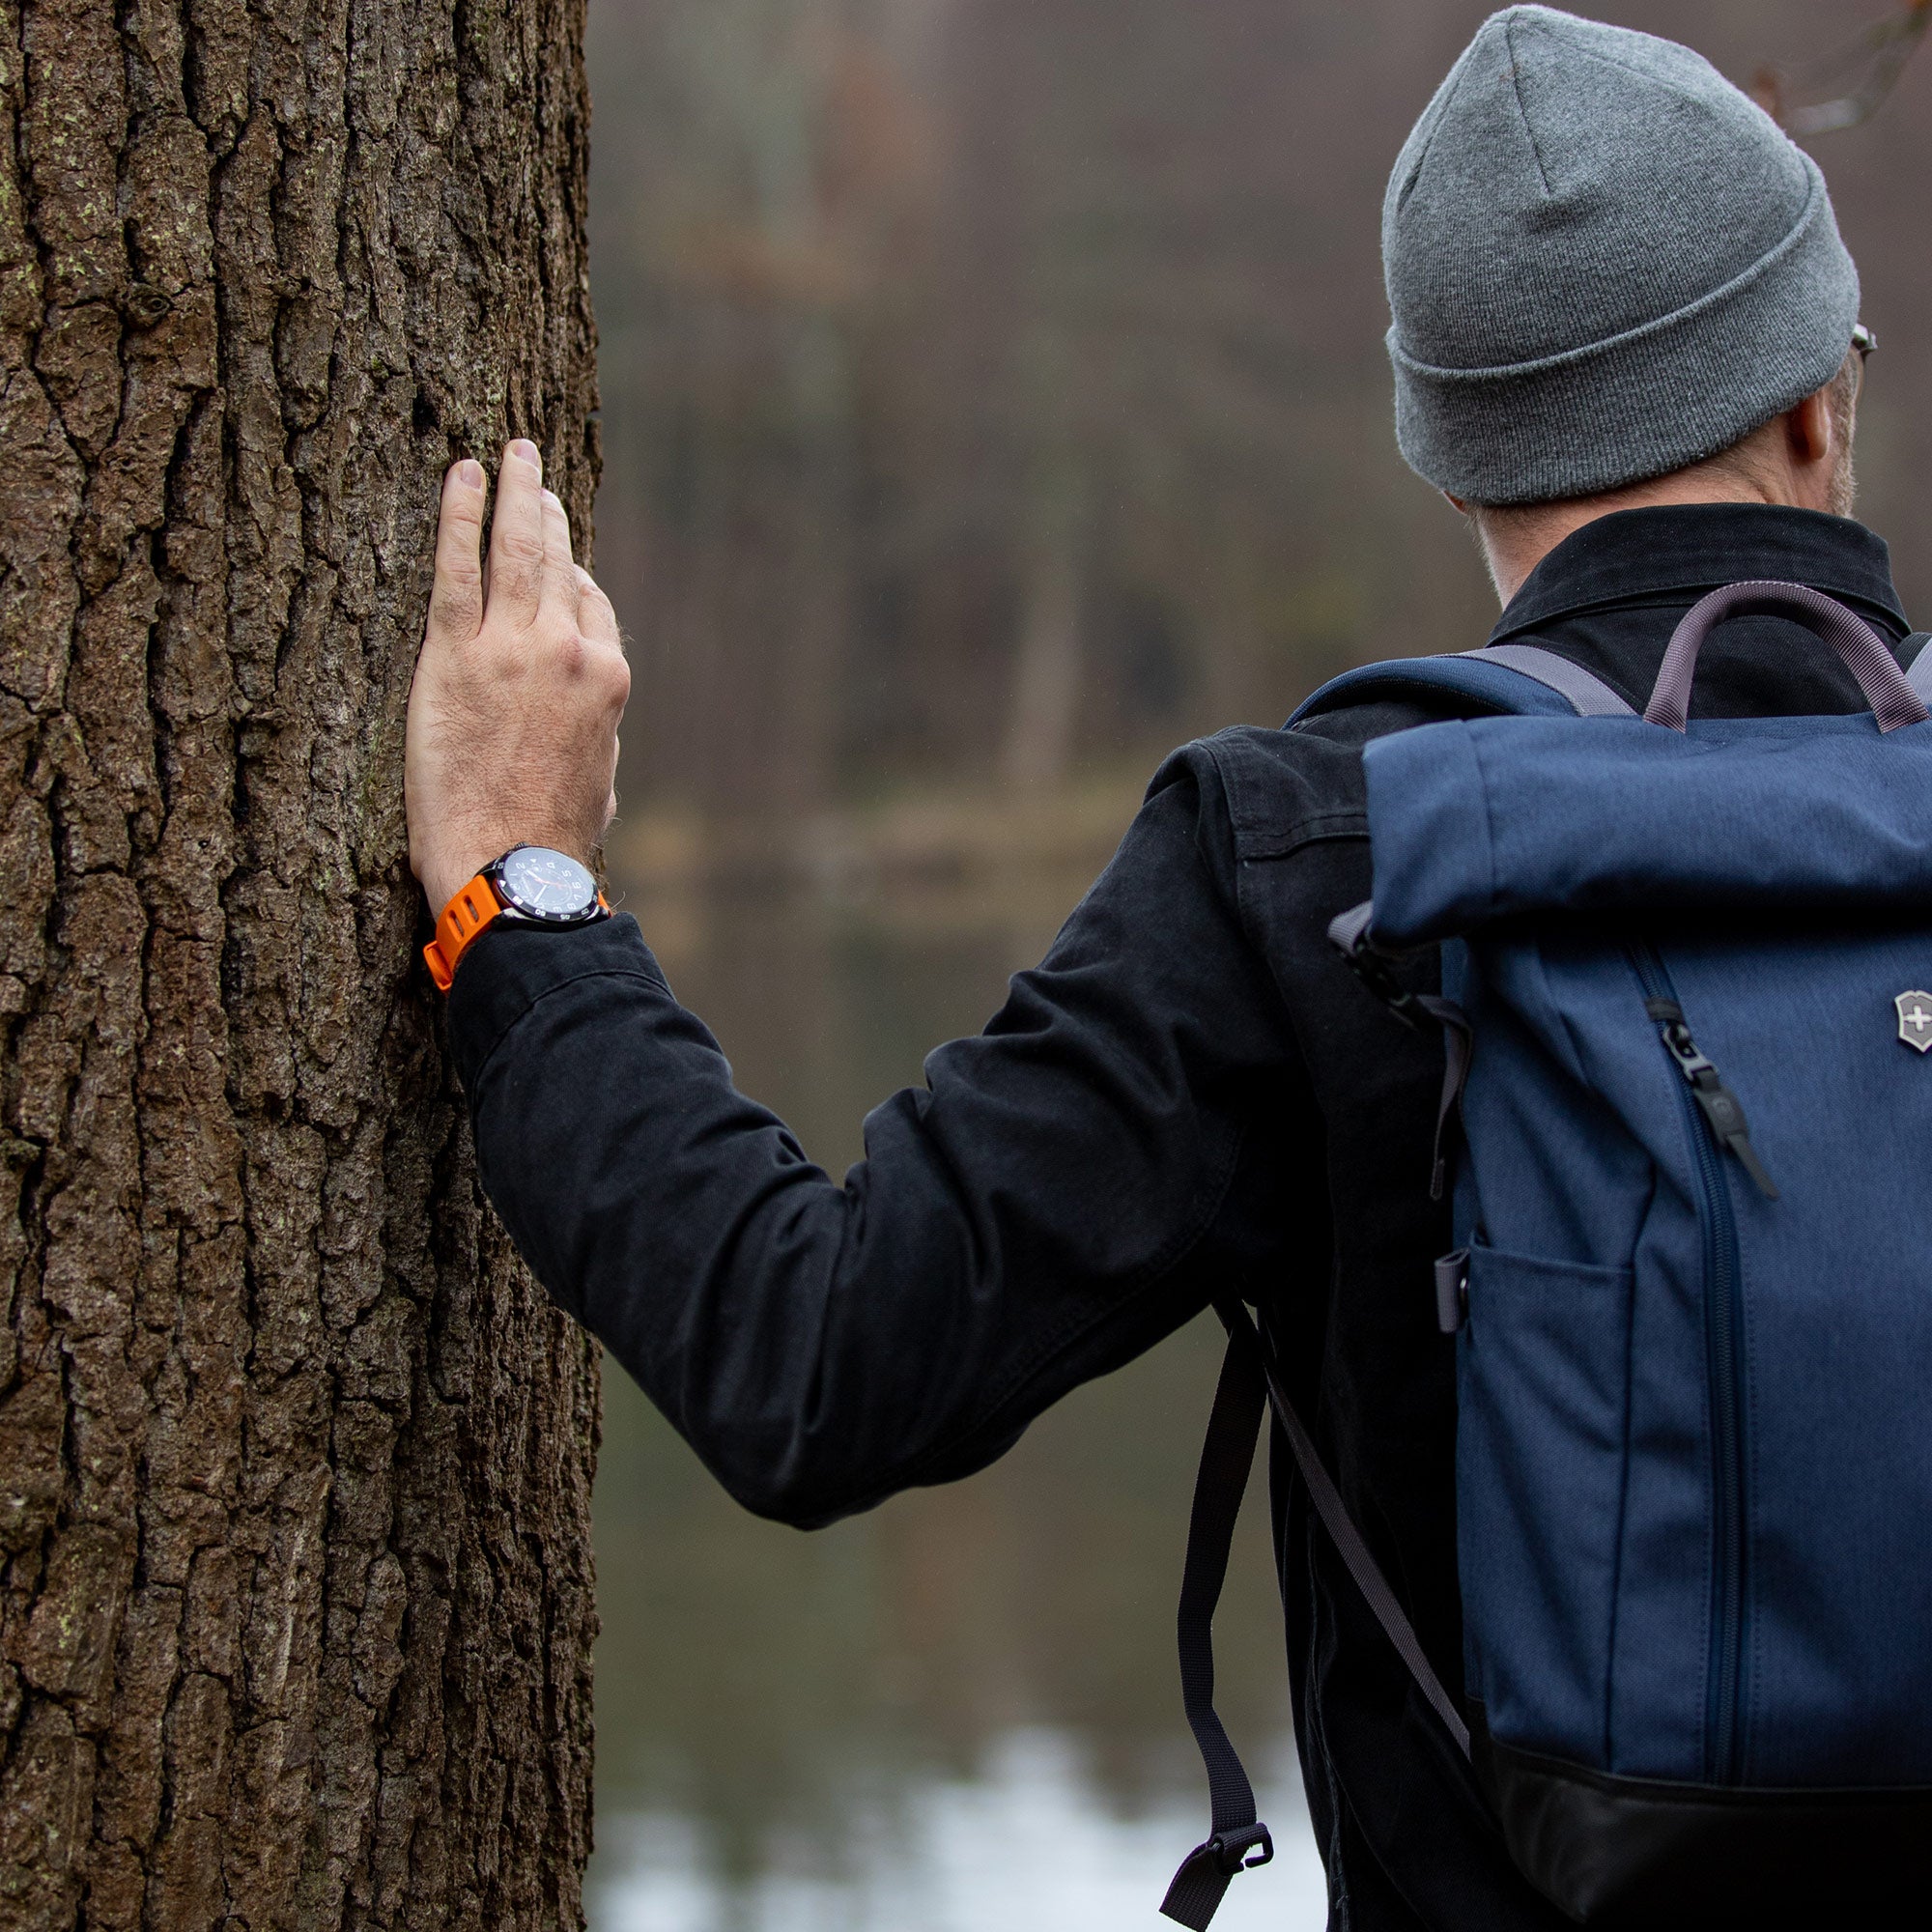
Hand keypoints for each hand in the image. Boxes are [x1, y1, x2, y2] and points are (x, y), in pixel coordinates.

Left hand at [406, 440, 629, 917]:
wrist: (514, 868)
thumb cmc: (553, 842)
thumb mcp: (599, 785)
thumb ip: (596, 739)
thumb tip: (593, 736)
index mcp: (607, 681)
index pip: (593, 605)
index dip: (573, 574)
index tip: (560, 553)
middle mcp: (569, 651)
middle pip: (558, 563)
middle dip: (547, 511)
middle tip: (534, 472)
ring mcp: (513, 648)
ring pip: (515, 551)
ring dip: (514, 493)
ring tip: (509, 454)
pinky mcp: (456, 656)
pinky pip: (456, 569)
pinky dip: (459, 516)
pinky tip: (460, 476)